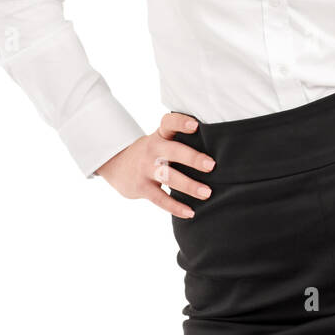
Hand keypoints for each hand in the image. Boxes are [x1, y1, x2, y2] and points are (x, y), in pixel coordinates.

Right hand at [95, 112, 215, 217]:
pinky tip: (190, 212)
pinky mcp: (141, 187)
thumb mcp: (161, 140)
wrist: (114, 164)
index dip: (181, 122)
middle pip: (173, 151)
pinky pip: (160, 199)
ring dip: (189, 185)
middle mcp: (153, 149)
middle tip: (212, 165)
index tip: (196, 125)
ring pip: (169, 176)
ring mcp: (145, 168)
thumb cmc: (152, 151)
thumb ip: (181, 141)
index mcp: (160, 134)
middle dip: (193, 158)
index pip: (169, 123)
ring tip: (207, 193)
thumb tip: (219, 148)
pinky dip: (176, 207)